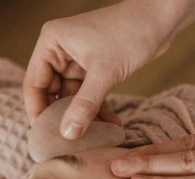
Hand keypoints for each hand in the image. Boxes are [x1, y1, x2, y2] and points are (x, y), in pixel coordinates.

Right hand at [23, 0, 173, 139]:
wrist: (160, 20)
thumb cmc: (130, 33)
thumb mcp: (105, 72)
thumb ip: (85, 104)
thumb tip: (68, 133)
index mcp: (51, 43)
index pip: (34, 83)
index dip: (37, 111)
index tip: (44, 137)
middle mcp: (60, 51)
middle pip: (52, 93)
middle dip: (63, 117)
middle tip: (69, 142)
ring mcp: (78, 60)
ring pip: (73, 97)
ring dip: (84, 116)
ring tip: (95, 137)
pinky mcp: (95, 68)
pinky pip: (90, 94)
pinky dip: (98, 109)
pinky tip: (111, 125)